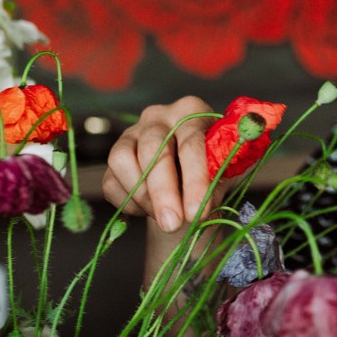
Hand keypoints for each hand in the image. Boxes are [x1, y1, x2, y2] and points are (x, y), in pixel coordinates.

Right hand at [102, 96, 216, 231]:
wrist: (192, 176)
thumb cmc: (214, 169)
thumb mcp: (225, 173)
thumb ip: (216, 185)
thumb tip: (202, 208)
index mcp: (192, 111)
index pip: (191, 143)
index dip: (194, 181)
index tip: (197, 212)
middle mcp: (159, 116)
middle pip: (153, 149)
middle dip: (163, 192)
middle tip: (172, 224)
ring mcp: (132, 132)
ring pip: (121, 160)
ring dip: (142, 196)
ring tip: (165, 217)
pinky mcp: (114, 153)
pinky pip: (110, 182)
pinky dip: (130, 204)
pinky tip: (150, 211)